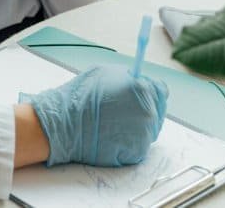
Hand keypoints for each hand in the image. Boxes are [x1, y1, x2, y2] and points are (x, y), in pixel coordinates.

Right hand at [20, 65, 167, 166]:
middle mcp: (147, 112)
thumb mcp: (104, 72)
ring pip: (150, 128)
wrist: (63, 125)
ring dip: (138, 124)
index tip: (143, 93)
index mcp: (142, 90)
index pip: (160, 89)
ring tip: (115, 122)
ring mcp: (143, 134)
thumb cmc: (80, 98)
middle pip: (158, 110)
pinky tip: (114, 134)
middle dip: (146, 107)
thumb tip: (138, 77)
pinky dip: (131, 140)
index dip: (151, 90)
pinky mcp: (136, 152)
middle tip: (125, 109)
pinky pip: (140, 144)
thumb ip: (128, 75)